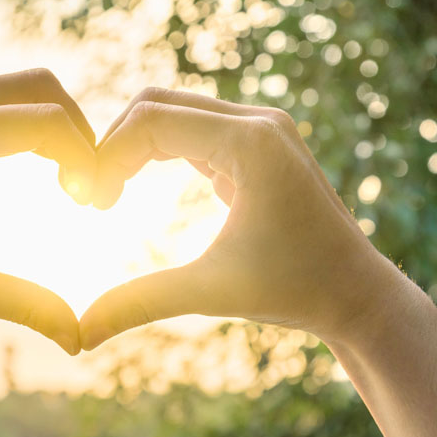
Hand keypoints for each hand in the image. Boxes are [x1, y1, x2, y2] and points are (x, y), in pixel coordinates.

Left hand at [0, 69, 95, 353]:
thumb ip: (24, 305)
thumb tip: (79, 341)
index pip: (42, 121)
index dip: (82, 156)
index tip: (93, 202)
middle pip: (39, 86)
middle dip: (77, 131)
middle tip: (88, 186)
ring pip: (22, 88)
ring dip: (56, 128)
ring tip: (71, 182)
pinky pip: (1, 101)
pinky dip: (31, 127)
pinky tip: (42, 173)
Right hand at [81, 88, 396, 348]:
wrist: (355, 293)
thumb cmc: (291, 291)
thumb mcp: (209, 292)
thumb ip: (140, 302)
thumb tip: (81, 334)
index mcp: (250, 142)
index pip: (151, 120)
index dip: (107, 156)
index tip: (90, 204)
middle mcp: (257, 121)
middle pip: (156, 103)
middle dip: (114, 145)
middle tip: (91, 197)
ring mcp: (260, 128)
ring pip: (172, 111)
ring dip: (133, 146)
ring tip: (107, 193)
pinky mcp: (257, 143)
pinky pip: (192, 128)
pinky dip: (156, 150)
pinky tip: (136, 185)